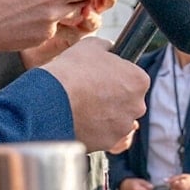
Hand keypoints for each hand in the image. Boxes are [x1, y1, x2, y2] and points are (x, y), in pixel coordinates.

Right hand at [41, 37, 148, 151]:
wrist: (50, 101)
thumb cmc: (72, 71)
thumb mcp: (91, 46)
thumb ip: (107, 48)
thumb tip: (109, 49)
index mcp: (139, 80)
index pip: (134, 78)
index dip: (117, 77)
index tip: (103, 78)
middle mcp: (137, 105)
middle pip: (128, 101)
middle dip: (113, 98)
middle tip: (91, 94)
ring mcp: (123, 126)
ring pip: (117, 120)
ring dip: (104, 116)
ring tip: (82, 108)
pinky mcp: (108, 143)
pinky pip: (104, 135)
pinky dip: (94, 131)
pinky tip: (79, 121)